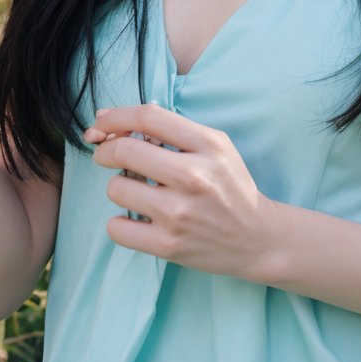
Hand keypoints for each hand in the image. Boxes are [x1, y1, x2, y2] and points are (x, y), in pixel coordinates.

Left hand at [84, 102, 279, 282]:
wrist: (257, 239)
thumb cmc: (230, 187)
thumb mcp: (215, 147)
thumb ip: (171, 130)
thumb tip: (108, 121)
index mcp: (207, 146)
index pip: (148, 117)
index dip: (116, 116)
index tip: (103, 122)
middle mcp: (193, 177)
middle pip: (124, 151)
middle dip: (105, 151)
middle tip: (107, 156)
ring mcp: (179, 213)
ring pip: (116, 188)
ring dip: (119, 188)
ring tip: (138, 193)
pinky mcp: (168, 245)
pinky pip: (116, 228)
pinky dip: (120, 223)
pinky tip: (137, 220)